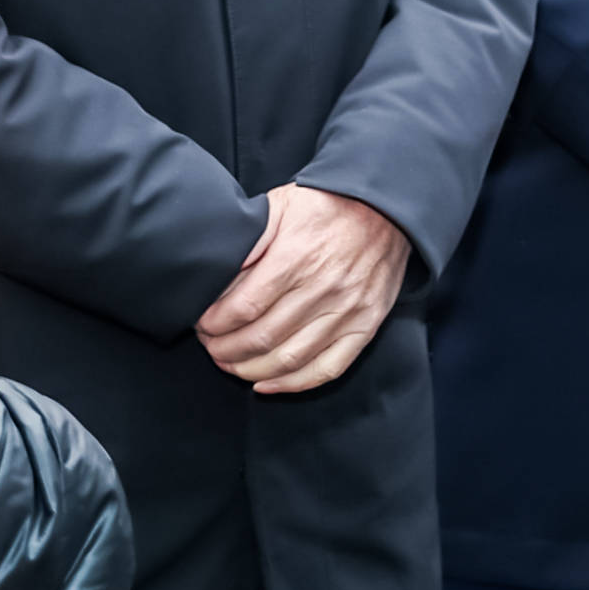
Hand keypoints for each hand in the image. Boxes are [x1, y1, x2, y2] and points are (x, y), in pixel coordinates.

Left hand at [194, 186, 412, 395]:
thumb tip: (217, 272)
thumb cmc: (327, 206)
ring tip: (231, 365)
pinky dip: (294, 384)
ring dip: (251, 370)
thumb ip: (249, 239)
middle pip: (262, 337)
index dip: (216, 324)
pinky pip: (328, 368)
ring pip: (290, 359)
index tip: (203, 325)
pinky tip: (267, 383)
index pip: (244, 307)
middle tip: (211, 347)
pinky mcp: (366, 326)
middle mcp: (323, 288)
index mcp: (297, 257)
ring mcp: (347, 311)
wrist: (386, 208)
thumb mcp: (281, 206)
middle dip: (226, 349)